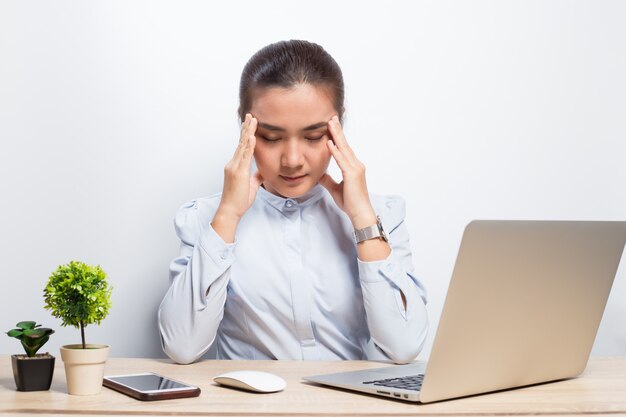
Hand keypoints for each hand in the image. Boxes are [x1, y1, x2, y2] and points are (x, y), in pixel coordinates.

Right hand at [212, 114, 262, 241]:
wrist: (230, 210)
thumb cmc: (238, 201)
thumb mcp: (251, 186)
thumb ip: (256, 177)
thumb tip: (262, 172)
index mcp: (236, 166)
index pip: (242, 147)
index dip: (246, 135)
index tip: (250, 124)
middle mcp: (233, 164)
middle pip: (241, 142)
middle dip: (246, 128)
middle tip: (250, 115)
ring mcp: (234, 167)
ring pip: (242, 146)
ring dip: (247, 132)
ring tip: (252, 120)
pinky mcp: (238, 172)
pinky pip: (244, 156)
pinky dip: (248, 145)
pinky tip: (251, 136)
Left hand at [319, 116, 376, 228]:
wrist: (361, 213)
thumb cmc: (351, 203)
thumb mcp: (336, 189)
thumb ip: (328, 180)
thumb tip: (320, 174)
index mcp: (353, 167)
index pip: (344, 148)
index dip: (337, 137)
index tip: (332, 126)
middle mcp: (356, 165)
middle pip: (345, 144)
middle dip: (337, 130)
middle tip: (331, 117)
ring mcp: (355, 169)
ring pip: (344, 149)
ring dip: (336, 135)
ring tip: (330, 123)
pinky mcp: (352, 175)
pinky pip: (341, 161)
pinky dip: (335, 151)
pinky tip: (329, 143)